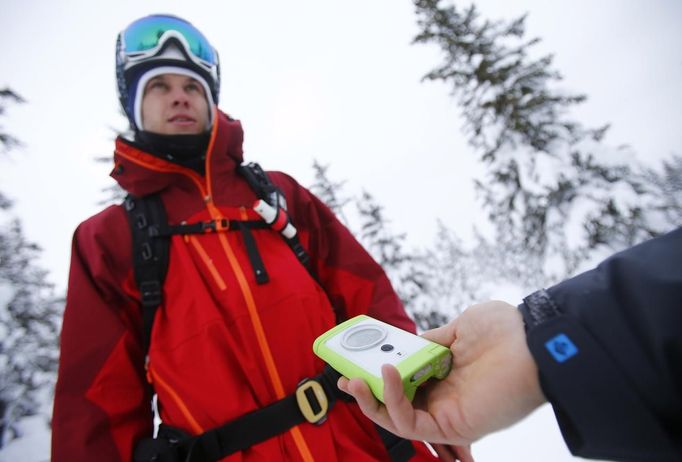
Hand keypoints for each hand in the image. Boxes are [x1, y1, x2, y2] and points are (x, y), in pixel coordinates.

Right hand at [338, 301, 545, 458]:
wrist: (534, 341)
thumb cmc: (504, 331)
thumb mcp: (458, 327)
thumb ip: (430, 341)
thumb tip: (409, 343)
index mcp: (444, 375)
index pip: (403, 382)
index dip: (378, 376)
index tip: (354, 362)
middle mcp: (443, 397)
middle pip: (395, 404)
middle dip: (365, 393)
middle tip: (344, 376)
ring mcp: (447, 413)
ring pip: (396, 419)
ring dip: (371, 400)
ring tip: (354, 378)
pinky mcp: (452, 424)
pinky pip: (411, 421)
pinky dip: (393, 401)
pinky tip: (388, 373)